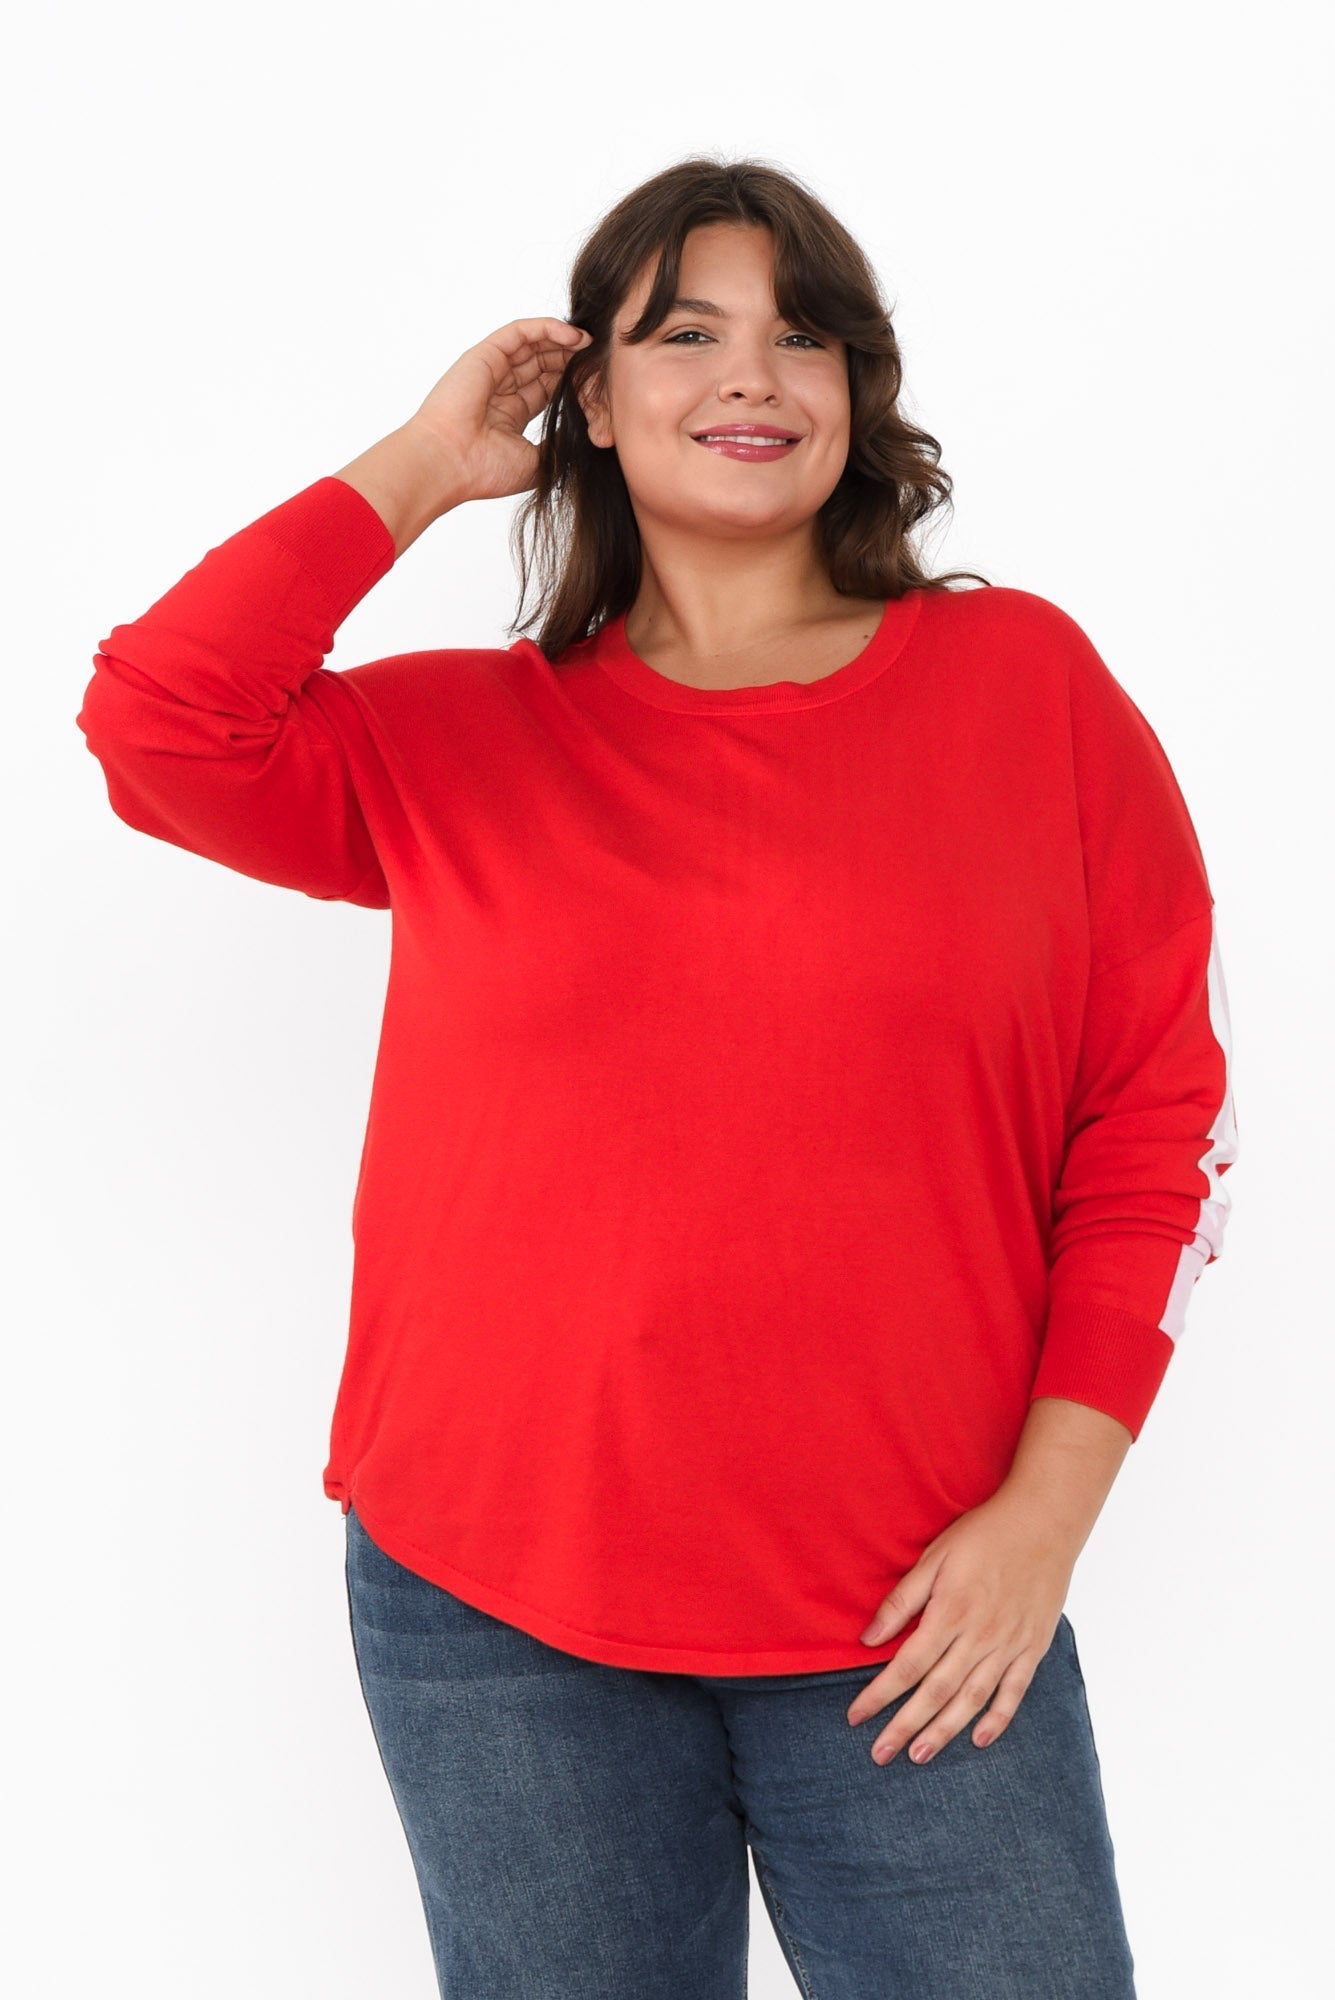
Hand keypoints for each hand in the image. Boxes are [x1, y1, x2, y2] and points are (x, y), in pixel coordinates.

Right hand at [406, 317, 592, 505]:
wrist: (449, 463)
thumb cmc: (485, 471)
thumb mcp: (536, 463)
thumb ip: (558, 446)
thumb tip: (584, 437)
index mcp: (509, 415)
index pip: (547, 387)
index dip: (572, 381)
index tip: (599, 382)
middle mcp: (500, 390)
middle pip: (543, 364)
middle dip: (572, 359)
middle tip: (601, 359)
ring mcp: (491, 370)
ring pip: (534, 345)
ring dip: (564, 341)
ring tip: (591, 344)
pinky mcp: (485, 354)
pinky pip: (521, 332)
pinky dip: (547, 329)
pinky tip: (573, 336)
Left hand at [845, 1486, 1077, 1766]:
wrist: (1045, 1521)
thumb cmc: (984, 1534)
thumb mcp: (935, 1557)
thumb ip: (902, 1600)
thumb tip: (868, 1639)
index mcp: (951, 1612)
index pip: (907, 1665)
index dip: (879, 1694)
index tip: (856, 1716)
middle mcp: (980, 1637)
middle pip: (936, 1692)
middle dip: (904, 1726)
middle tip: (879, 1755)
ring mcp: (1010, 1645)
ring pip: (972, 1700)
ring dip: (944, 1731)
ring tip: (919, 1756)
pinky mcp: (1033, 1647)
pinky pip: (1014, 1692)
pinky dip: (998, 1719)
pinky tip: (979, 1739)